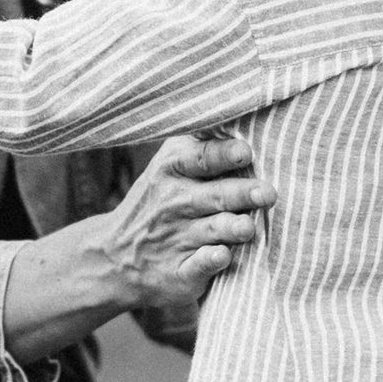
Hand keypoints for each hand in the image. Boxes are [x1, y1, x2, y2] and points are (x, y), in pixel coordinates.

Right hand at [101, 128, 271, 312]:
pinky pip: (196, 266)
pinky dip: (209, 261)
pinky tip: (221, 256)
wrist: (115, 257)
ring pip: (210, 231)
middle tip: (267, 193)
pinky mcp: (179, 273)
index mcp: (173, 170)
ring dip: (231, 228)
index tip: (246, 151)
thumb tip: (242, 108)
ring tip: (249, 226)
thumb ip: (203, 141)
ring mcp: (176, 240)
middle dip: (240, 193)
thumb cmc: (161, 200)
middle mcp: (174, 204)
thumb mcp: (170, 163)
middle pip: (213, 196)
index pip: (201, 158)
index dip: (224, 154)